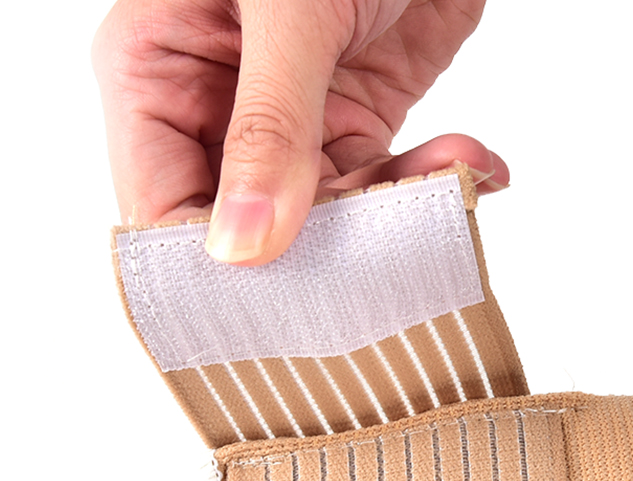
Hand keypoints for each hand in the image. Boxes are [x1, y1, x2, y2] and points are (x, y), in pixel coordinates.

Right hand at [92, 0, 506, 263]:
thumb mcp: (288, 8)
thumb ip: (270, 128)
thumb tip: (244, 250)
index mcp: (157, 74)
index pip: (161, 210)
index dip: (214, 270)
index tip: (287, 298)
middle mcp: (217, 109)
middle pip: (253, 231)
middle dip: (332, 246)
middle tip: (394, 243)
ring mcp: (290, 123)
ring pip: (332, 221)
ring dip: (403, 211)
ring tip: (457, 174)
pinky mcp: (358, 120)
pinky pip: (388, 186)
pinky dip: (438, 183)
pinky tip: (475, 161)